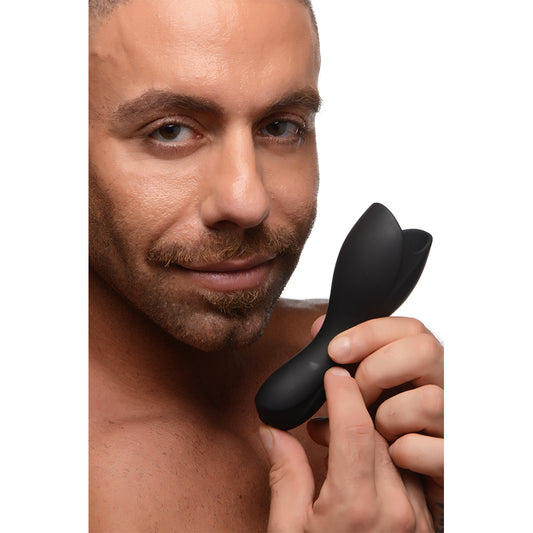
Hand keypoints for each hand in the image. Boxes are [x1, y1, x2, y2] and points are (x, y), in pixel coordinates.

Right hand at [259, 367, 434, 531]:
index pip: (356, 427)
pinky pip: (408, 472)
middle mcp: (394, 510)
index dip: (343, 391)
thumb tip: (273, 432)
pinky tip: (360, 463)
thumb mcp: (287, 531)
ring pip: (395, 448)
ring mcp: (414, 519)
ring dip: (368, 433)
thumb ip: (284, 475)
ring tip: (335, 441)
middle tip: (322, 415)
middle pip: (377, 432)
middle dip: (351, 410)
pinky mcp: (423, 524)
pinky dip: (384, 456)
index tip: (333, 374)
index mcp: (355, 507)